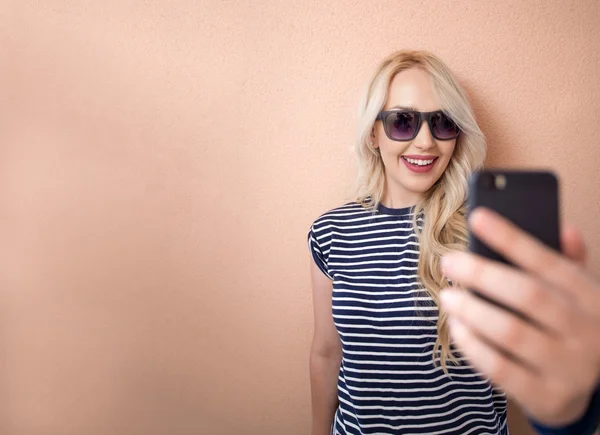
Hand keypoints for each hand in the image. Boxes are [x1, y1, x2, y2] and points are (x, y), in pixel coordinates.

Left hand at [440, 208, 599, 425]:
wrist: (593, 387)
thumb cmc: (571, 326)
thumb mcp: (579, 294)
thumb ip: (568, 262)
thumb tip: (564, 229)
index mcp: (591, 298)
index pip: (549, 261)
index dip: (511, 238)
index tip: (477, 216)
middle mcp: (585, 331)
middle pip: (528, 295)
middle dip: (482, 274)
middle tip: (448, 262)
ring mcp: (568, 367)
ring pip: (511, 333)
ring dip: (472, 310)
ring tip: (447, 296)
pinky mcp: (546, 396)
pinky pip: (501, 370)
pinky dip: (473, 346)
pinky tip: (456, 328)